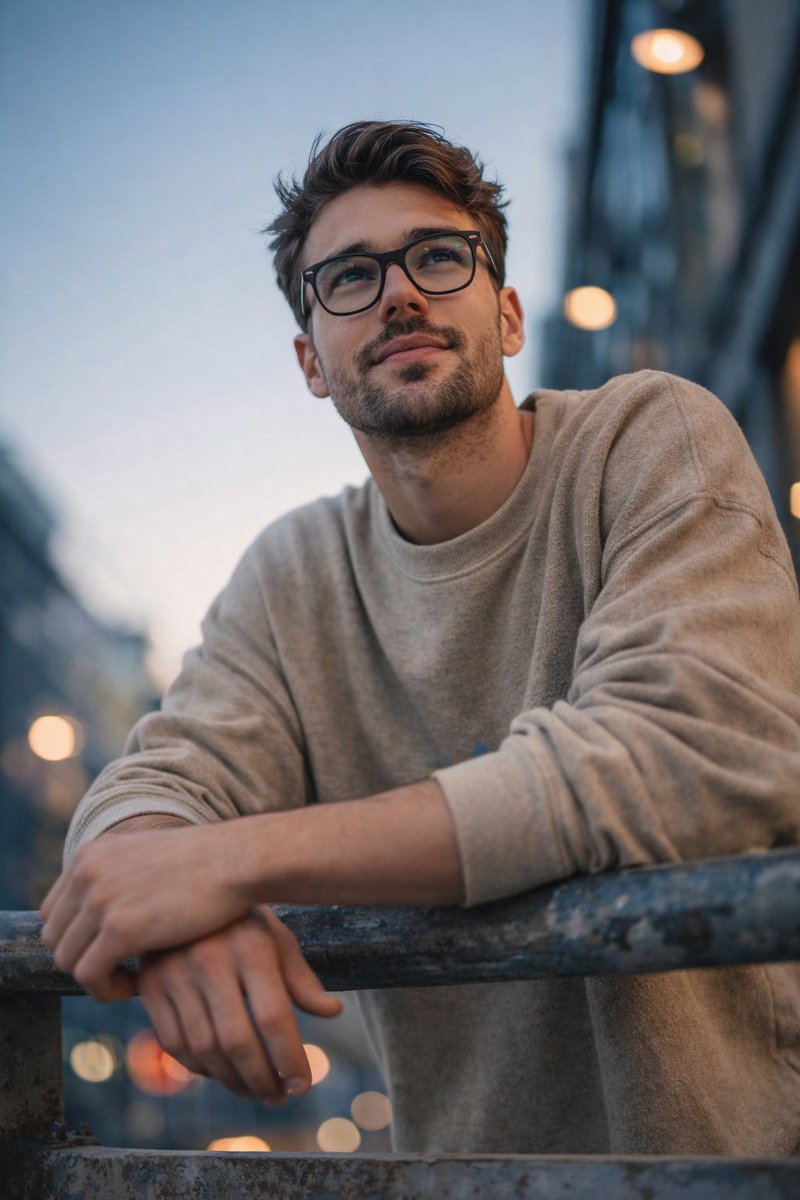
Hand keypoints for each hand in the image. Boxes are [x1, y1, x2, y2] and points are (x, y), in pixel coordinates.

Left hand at [39, 822, 252, 997]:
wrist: (236, 861)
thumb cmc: (205, 865)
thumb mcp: (147, 859)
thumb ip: (118, 879)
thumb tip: (100, 915)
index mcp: (90, 854)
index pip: (54, 912)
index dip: (77, 939)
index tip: (111, 952)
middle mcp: (86, 872)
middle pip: (55, 937)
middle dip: (84, 959)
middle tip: (120, 970)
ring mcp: (100, 899)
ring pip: (68, 960)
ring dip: (97, 977)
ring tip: (131, 979)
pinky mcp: (119, 928)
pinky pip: (89, 976)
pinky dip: (108, 989)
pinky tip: (139, 984)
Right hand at [138, 906, 342, 1102]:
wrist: (181, 888)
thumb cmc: (241, 920)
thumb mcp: (275, 937)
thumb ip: (301, 978)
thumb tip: (333, 1011)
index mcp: (250, 945)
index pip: (273, 1017)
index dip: (289, 1058)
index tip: (303, 1085)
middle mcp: (209, 959)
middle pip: (237, 1041)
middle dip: (262, 1079)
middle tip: (280, 1097)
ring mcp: (174, 973)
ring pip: (204, 1049)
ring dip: (232, 1081)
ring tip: (256, 1090)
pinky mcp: (149, 986)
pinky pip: (174, 1044)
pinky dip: (199, 1068)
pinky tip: (222, 1072)